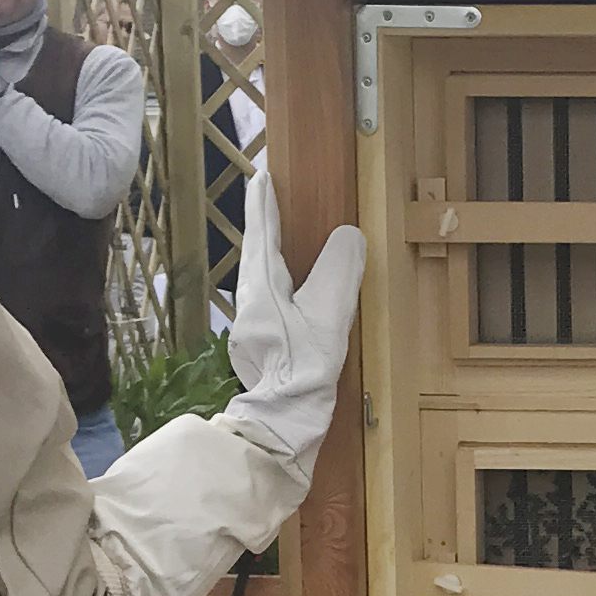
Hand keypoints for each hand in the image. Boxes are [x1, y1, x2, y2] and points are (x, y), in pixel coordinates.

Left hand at [224, 168, 364, 471]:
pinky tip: (285, 291)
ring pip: (257, 276)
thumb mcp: (329, 313)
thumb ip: (339, 271)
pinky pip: (264, 299)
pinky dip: (273, 281)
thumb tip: (348, 236)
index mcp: (263, 287)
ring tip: (278, 237)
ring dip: (266, 252)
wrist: (282, 420)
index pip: (262, 232)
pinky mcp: (256, 346)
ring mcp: (248, 325)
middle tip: (268, 196)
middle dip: (262, 223)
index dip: (264, 202)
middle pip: (255, 251)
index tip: (263, 175)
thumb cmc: (304, 366)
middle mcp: (248, 301)